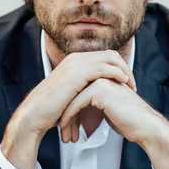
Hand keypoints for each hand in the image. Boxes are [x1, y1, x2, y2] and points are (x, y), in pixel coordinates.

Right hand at [1, 51, 135, 168]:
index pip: (103, 56)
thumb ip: (82, 89)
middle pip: (110, 54)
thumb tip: (96, 95)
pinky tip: (123, 84)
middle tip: (133, 85)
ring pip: (110, 58)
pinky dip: (117, 74)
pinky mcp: (77, 74)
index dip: (118, 68)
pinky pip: (104, 68)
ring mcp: (75, 64)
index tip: (127, 83)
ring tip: (131, 87)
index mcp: (73, 61)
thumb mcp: (70, 94)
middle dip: (125, 67)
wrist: (34, 115)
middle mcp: (75, 59)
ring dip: (124, 71)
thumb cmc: (50, 110)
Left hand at [59, 78, 160, 143]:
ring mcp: (100, 80)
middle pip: (73, 94)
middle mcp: (100, 75)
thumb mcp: (108, 108)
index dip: (69, 109)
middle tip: (62, 131)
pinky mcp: (99, 90)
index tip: (64, 125)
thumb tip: (77, 107)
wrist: (146, 127)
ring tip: (64, 134)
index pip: (77, 91)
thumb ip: (94, 102)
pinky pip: (76, 103)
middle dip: (65, 114)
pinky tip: (65, 128)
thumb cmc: (130, 121)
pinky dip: (68, 117)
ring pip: (72, 98)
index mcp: (103, 77)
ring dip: (66, 118)